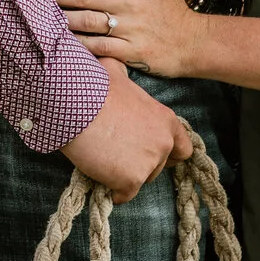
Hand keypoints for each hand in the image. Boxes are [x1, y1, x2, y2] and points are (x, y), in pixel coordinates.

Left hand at [44, 0, 204, 77]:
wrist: (193, 43)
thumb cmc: (173, 8)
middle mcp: (129, 4)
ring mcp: (129, 29)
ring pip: (87, 21)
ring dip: (62, 17)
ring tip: (41, 14)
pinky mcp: (130, 52)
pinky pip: (98, 47)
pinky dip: (79, 43)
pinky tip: (63, 40)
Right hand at [59, 58, 195, 201]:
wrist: (77, 106)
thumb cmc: (94, 88)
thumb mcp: (115, 73)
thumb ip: (123, 75)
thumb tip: (113, 65)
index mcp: (166, 120)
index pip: (183, 149)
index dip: (168, 154)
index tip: (150, 154)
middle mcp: (164, 143)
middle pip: (158, 166)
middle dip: (139, 163)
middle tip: (117, 152)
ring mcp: (150, 163)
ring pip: (141, 180)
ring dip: (125, 176)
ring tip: (104, 159)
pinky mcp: (132, 180)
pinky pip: (125, 194)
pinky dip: (113, 191)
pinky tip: (100, 175)